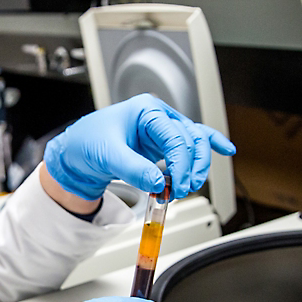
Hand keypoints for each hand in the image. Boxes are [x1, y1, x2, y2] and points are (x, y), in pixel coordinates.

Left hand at [43, 94, 235, 201]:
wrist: (76, 154)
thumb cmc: (87, 143)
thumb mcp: (107, 155)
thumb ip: (134, 168)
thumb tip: (159, 183)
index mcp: (147, 111)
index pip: (176, 136)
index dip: (181, 164)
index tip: (177, 186)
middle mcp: (159, 119)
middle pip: (192, 140)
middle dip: (192, 167)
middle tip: (182, 190)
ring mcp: (162, 133)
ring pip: (195, 144)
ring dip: (197, 167)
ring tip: (187, 187)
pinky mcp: (162, 147)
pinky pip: (190, 145)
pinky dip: (208, 148)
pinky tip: (225, 150)